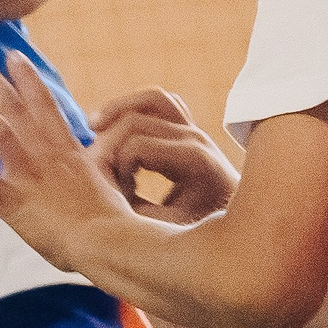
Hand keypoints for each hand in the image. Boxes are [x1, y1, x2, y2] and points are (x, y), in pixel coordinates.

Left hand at [0, 49, 130, 271]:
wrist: (106, 240)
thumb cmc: (111, 215)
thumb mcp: (108, 176)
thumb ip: (96, 160)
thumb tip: (96, 154)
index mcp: (66, 147)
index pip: (43, 103)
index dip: (26, 78)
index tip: (12, 55)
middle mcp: (44, 152)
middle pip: (13, 106)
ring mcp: (27, 174)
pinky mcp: (12, 201)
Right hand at [90, 87, 237, 222]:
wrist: (234, 215)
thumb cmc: (203, 226)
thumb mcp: (171, 229)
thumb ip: (138, 214)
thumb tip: (104, 194)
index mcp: (193, 160)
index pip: (136, 146)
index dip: (117, 167)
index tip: (120, 193)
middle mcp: (194, 137)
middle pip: (137, 119)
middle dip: (110, 141)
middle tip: (97, 166)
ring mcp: (193, 127)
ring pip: (151, 98)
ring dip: (118, 109)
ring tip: (93, 128)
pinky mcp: (188, 125)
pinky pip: (158, 101)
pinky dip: (134, 108)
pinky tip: (116, 128)